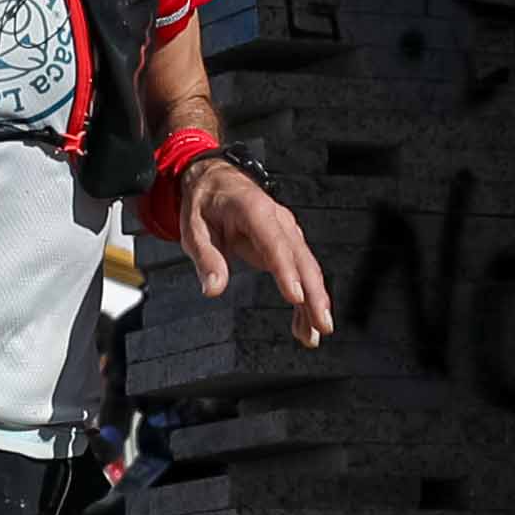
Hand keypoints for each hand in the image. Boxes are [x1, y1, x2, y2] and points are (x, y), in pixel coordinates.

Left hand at [176, 157, 332, 348]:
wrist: (216, 180)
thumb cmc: (205, 203)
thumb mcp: (194, 229)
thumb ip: (206, 258)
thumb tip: (213, 289)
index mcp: (254, 210)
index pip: (274, 242)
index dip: (286, 270)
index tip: (295, 297)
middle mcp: (278, 220)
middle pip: (301, 259)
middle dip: (314, 294)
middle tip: (321, 324)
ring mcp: (287, 232)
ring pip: (308, 269)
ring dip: (315, 302)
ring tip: (315, 334)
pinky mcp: (287, 245)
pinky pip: (301, 273)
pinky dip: (306, 299)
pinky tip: (306, 325)